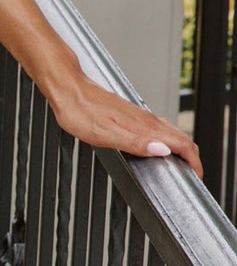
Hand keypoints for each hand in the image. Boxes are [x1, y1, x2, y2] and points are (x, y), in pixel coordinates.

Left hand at [47, 67, 201, 177]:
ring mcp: (138, 115)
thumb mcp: (106, 135)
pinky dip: (166, 139)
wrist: (68, 90)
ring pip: (170, 131)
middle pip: (180, 136)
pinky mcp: (130, 114)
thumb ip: (136, 144)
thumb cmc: (81, 112)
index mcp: (143, 126)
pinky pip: (157, 127)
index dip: (193, 160)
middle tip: (193, 172)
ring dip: (180, 147)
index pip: (180, 142)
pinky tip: (157, 144)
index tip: (197, 175)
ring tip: (181, 162)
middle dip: (191, 156)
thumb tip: (162, 150)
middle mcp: (145, 119)